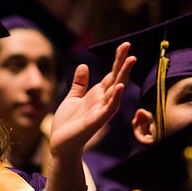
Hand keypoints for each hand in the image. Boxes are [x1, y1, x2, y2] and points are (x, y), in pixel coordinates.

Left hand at [49, 42, 134, 158]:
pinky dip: (116, 97)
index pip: (111, 74)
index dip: (118, 60)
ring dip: (124, 76)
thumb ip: (79, 83)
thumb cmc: (67, 123)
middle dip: (123, 63)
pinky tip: (120, 86)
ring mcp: (102, 110)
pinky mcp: (97, 120)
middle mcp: (103, 100)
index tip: (124, 46)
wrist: (60, 144)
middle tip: (129, 46)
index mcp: (97, 94)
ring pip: (117, 90)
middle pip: (116, 78)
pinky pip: (109, 108)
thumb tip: (84, 65)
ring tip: (131, 60)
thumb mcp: (72, 97)